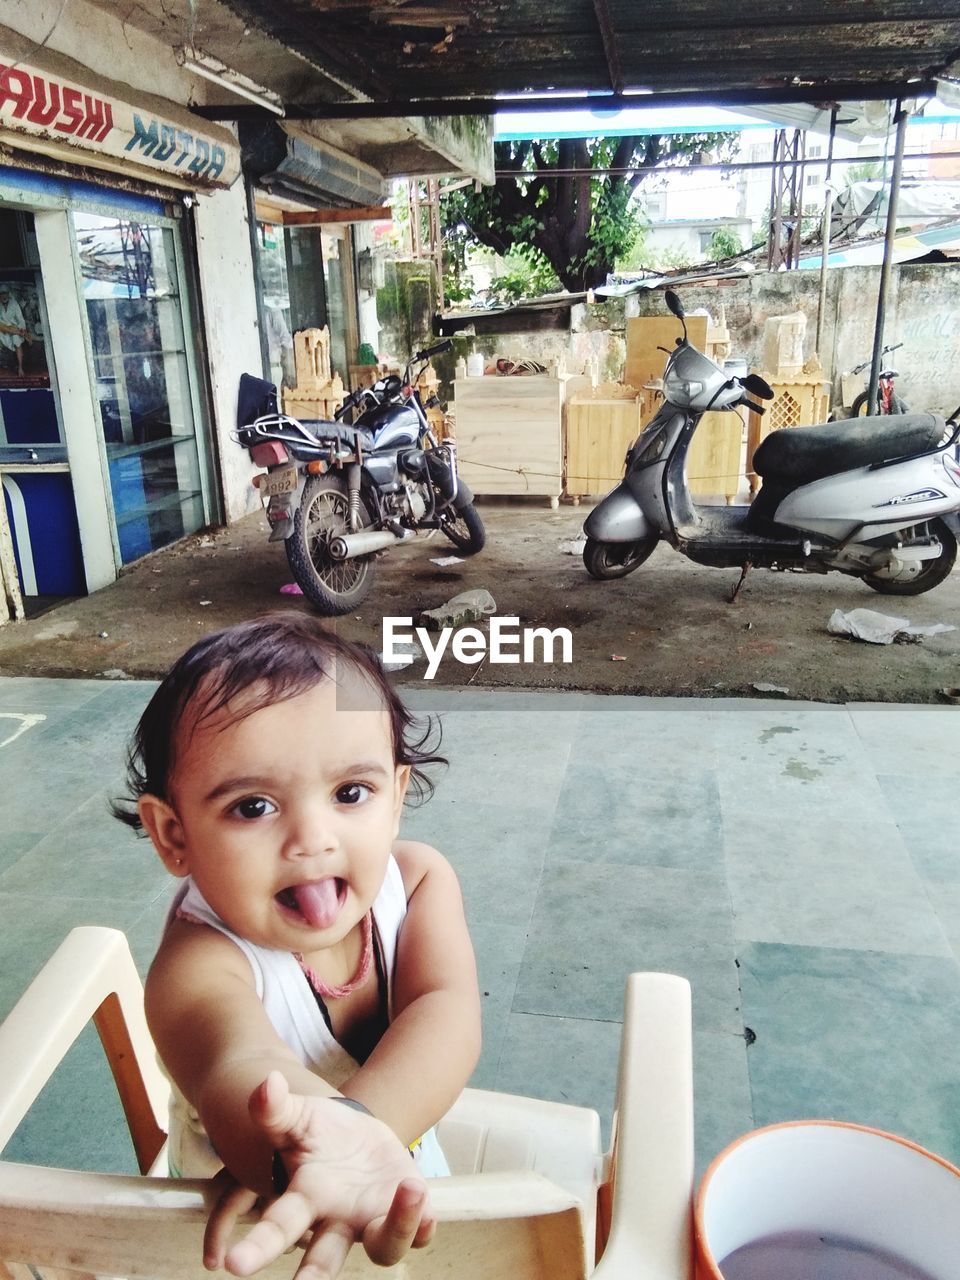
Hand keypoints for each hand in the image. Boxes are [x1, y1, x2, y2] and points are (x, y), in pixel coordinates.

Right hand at [203, 1071, 434, 1279]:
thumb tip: (266, 1083)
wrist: (357, 1139)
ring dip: (397, 1228)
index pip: (278, 1228)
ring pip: (384, 1248)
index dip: (257, 1248)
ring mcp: (371, 1220)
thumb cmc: (318, 1134)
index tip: (231, 1264)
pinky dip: (422, 1224)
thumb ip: (277, 1109)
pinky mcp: (404, 1213)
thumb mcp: (297, 1118)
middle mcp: (337, 1221)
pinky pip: (418, 1232)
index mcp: (306, 1199)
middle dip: (314, 1273)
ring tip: (408, 1189)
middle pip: (324, 1257)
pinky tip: (428, 1212)